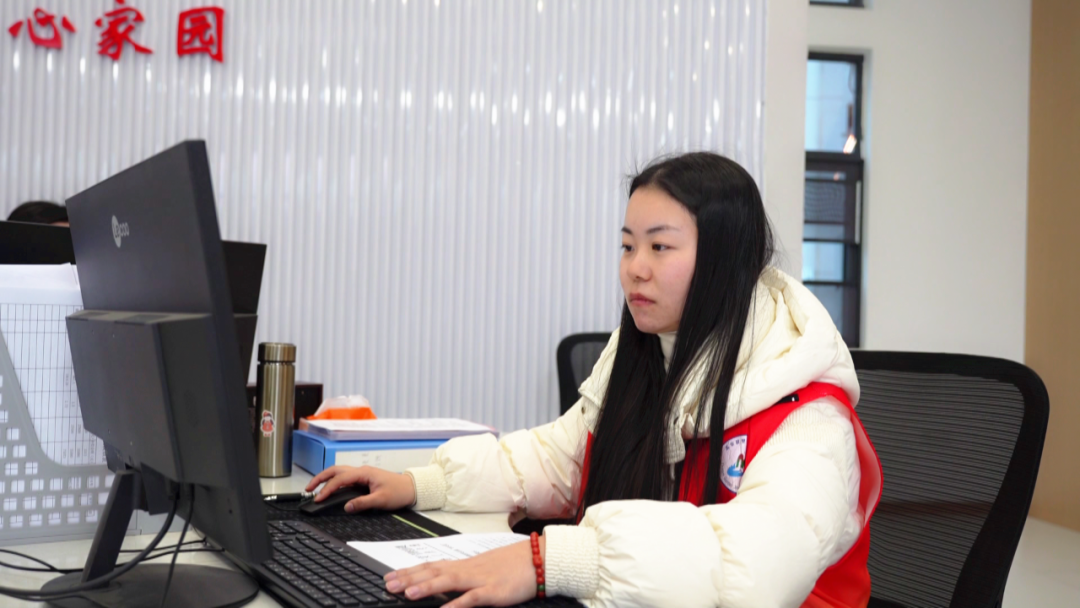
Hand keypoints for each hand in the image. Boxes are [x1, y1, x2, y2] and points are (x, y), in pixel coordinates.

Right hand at [303, 465, 414, 512]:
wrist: (411, 488)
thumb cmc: (399, 492)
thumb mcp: (381, 500)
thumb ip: (363, 503)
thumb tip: (347, 507)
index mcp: (364, 473)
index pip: (340, 479)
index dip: (327, 489)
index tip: (318, 498)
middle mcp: (361, 471)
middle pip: (335, 470)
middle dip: (320, 478)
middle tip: (308, 488)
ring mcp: (362, 474)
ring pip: (339, 472)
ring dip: (326, 478)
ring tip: (315, 488)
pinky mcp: (364, 479)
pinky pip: (345, 478)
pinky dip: (334, 482)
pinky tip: (330, 489)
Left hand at [383, 536, 543, 607]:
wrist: (538, 558)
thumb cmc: (512, 565)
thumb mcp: (483, 569)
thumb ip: (463, 576)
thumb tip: (443, 582)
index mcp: (464, 565)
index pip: (431, 566)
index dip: (409, 572)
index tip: (390, 577)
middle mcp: (468, 570)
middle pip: (434, 572)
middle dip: (409, 579)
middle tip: (388, 585)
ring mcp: (480, 580)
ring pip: (449, 582)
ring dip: (427, 587)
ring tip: (408, 594)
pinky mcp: (493, 592)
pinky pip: (472, 598)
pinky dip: (457, 604)